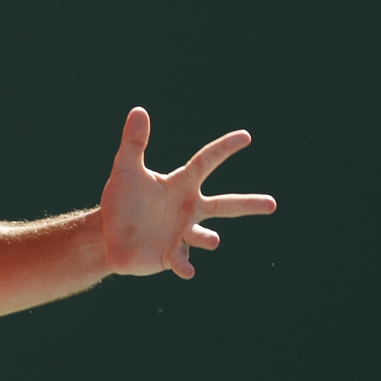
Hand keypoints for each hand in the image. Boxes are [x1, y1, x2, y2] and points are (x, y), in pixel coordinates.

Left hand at [99, 107, 275, 279]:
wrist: (108, 234)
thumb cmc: (121, 201)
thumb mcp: (125, 169)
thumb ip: (134, 142)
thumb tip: (138, 110)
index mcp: (181, 185)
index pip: (207, 161)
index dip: (224, 148)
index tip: (246, 137)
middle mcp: (188, 209)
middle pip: (224, 204)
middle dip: (248, 204)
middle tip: (272, 204)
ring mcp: (181, 233)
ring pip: (204, 235)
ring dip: (208, 237)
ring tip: (213, 240)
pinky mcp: (170, 255)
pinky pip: (181, 261)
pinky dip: (185, 265)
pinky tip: (187, 271)